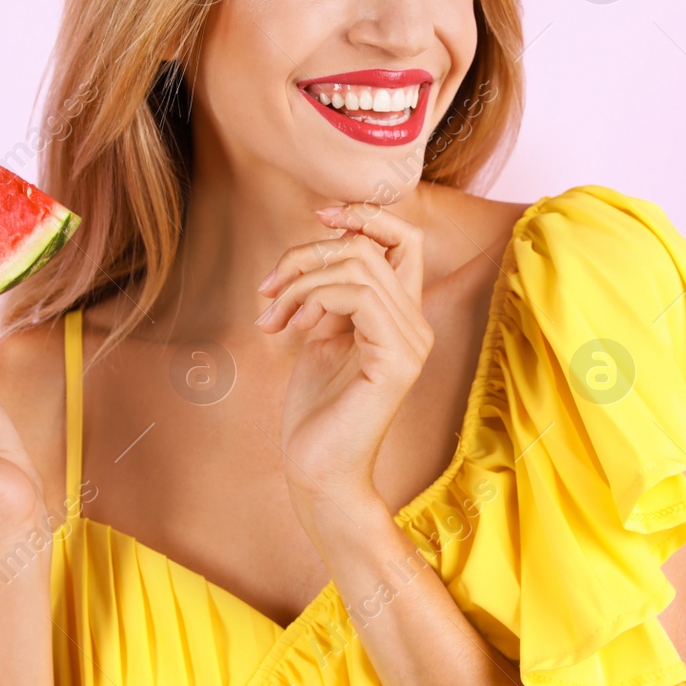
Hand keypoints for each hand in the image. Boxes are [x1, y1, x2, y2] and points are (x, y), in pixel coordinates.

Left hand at [255, 204, 433, 510]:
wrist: (317, 471)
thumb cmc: (316, 410)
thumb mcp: (321, 335)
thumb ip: (330, 293)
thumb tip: (323, 246)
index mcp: (403, 316)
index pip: (404, 240)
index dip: (365, 216)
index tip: (319, 215)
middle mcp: (417, 324)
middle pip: (370, 246)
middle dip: (308, 253)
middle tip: (268, 287)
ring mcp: (412, 341)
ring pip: (357, 266)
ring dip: (300, 280)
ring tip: (272, 314)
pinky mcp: (397, 359)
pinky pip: (356, 295)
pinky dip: (312, 297)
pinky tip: (290, 327)